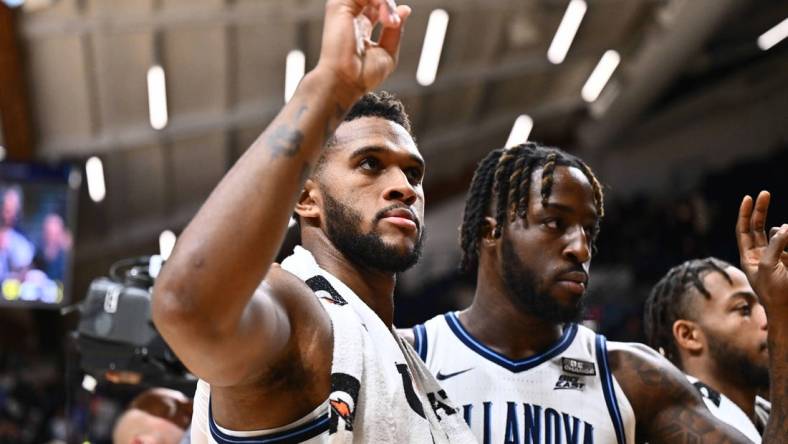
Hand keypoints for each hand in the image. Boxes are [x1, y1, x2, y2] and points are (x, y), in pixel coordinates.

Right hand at [317, 0, 411, 100]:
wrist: (345, 82)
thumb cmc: (361, 75)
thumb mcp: (388, 52)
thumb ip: (396, 30)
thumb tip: (405, 9)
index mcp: (361, 27)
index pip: (376, 4)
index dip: (389, 9)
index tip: (394, 24)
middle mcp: (351, 16)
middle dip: (388, 4)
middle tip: (392, 23)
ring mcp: (344, 9)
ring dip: (385, 2)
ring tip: (389, 22)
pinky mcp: (339, 6)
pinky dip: (379, 0)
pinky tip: (383, 16)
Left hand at [736, 191, 787, 313]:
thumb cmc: (774, 292)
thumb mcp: (768, 266)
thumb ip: (775, 244)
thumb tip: (784, 226)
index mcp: (748, 257)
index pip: (744, 230)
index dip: (746, 214)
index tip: (749, 197)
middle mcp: (761, 255)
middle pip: (758, 227)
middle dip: (761, 210)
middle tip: (765, 193)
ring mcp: (778, 256)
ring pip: (780, 234)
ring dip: (783, 233)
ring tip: (784, 256)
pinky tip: (787, 258)